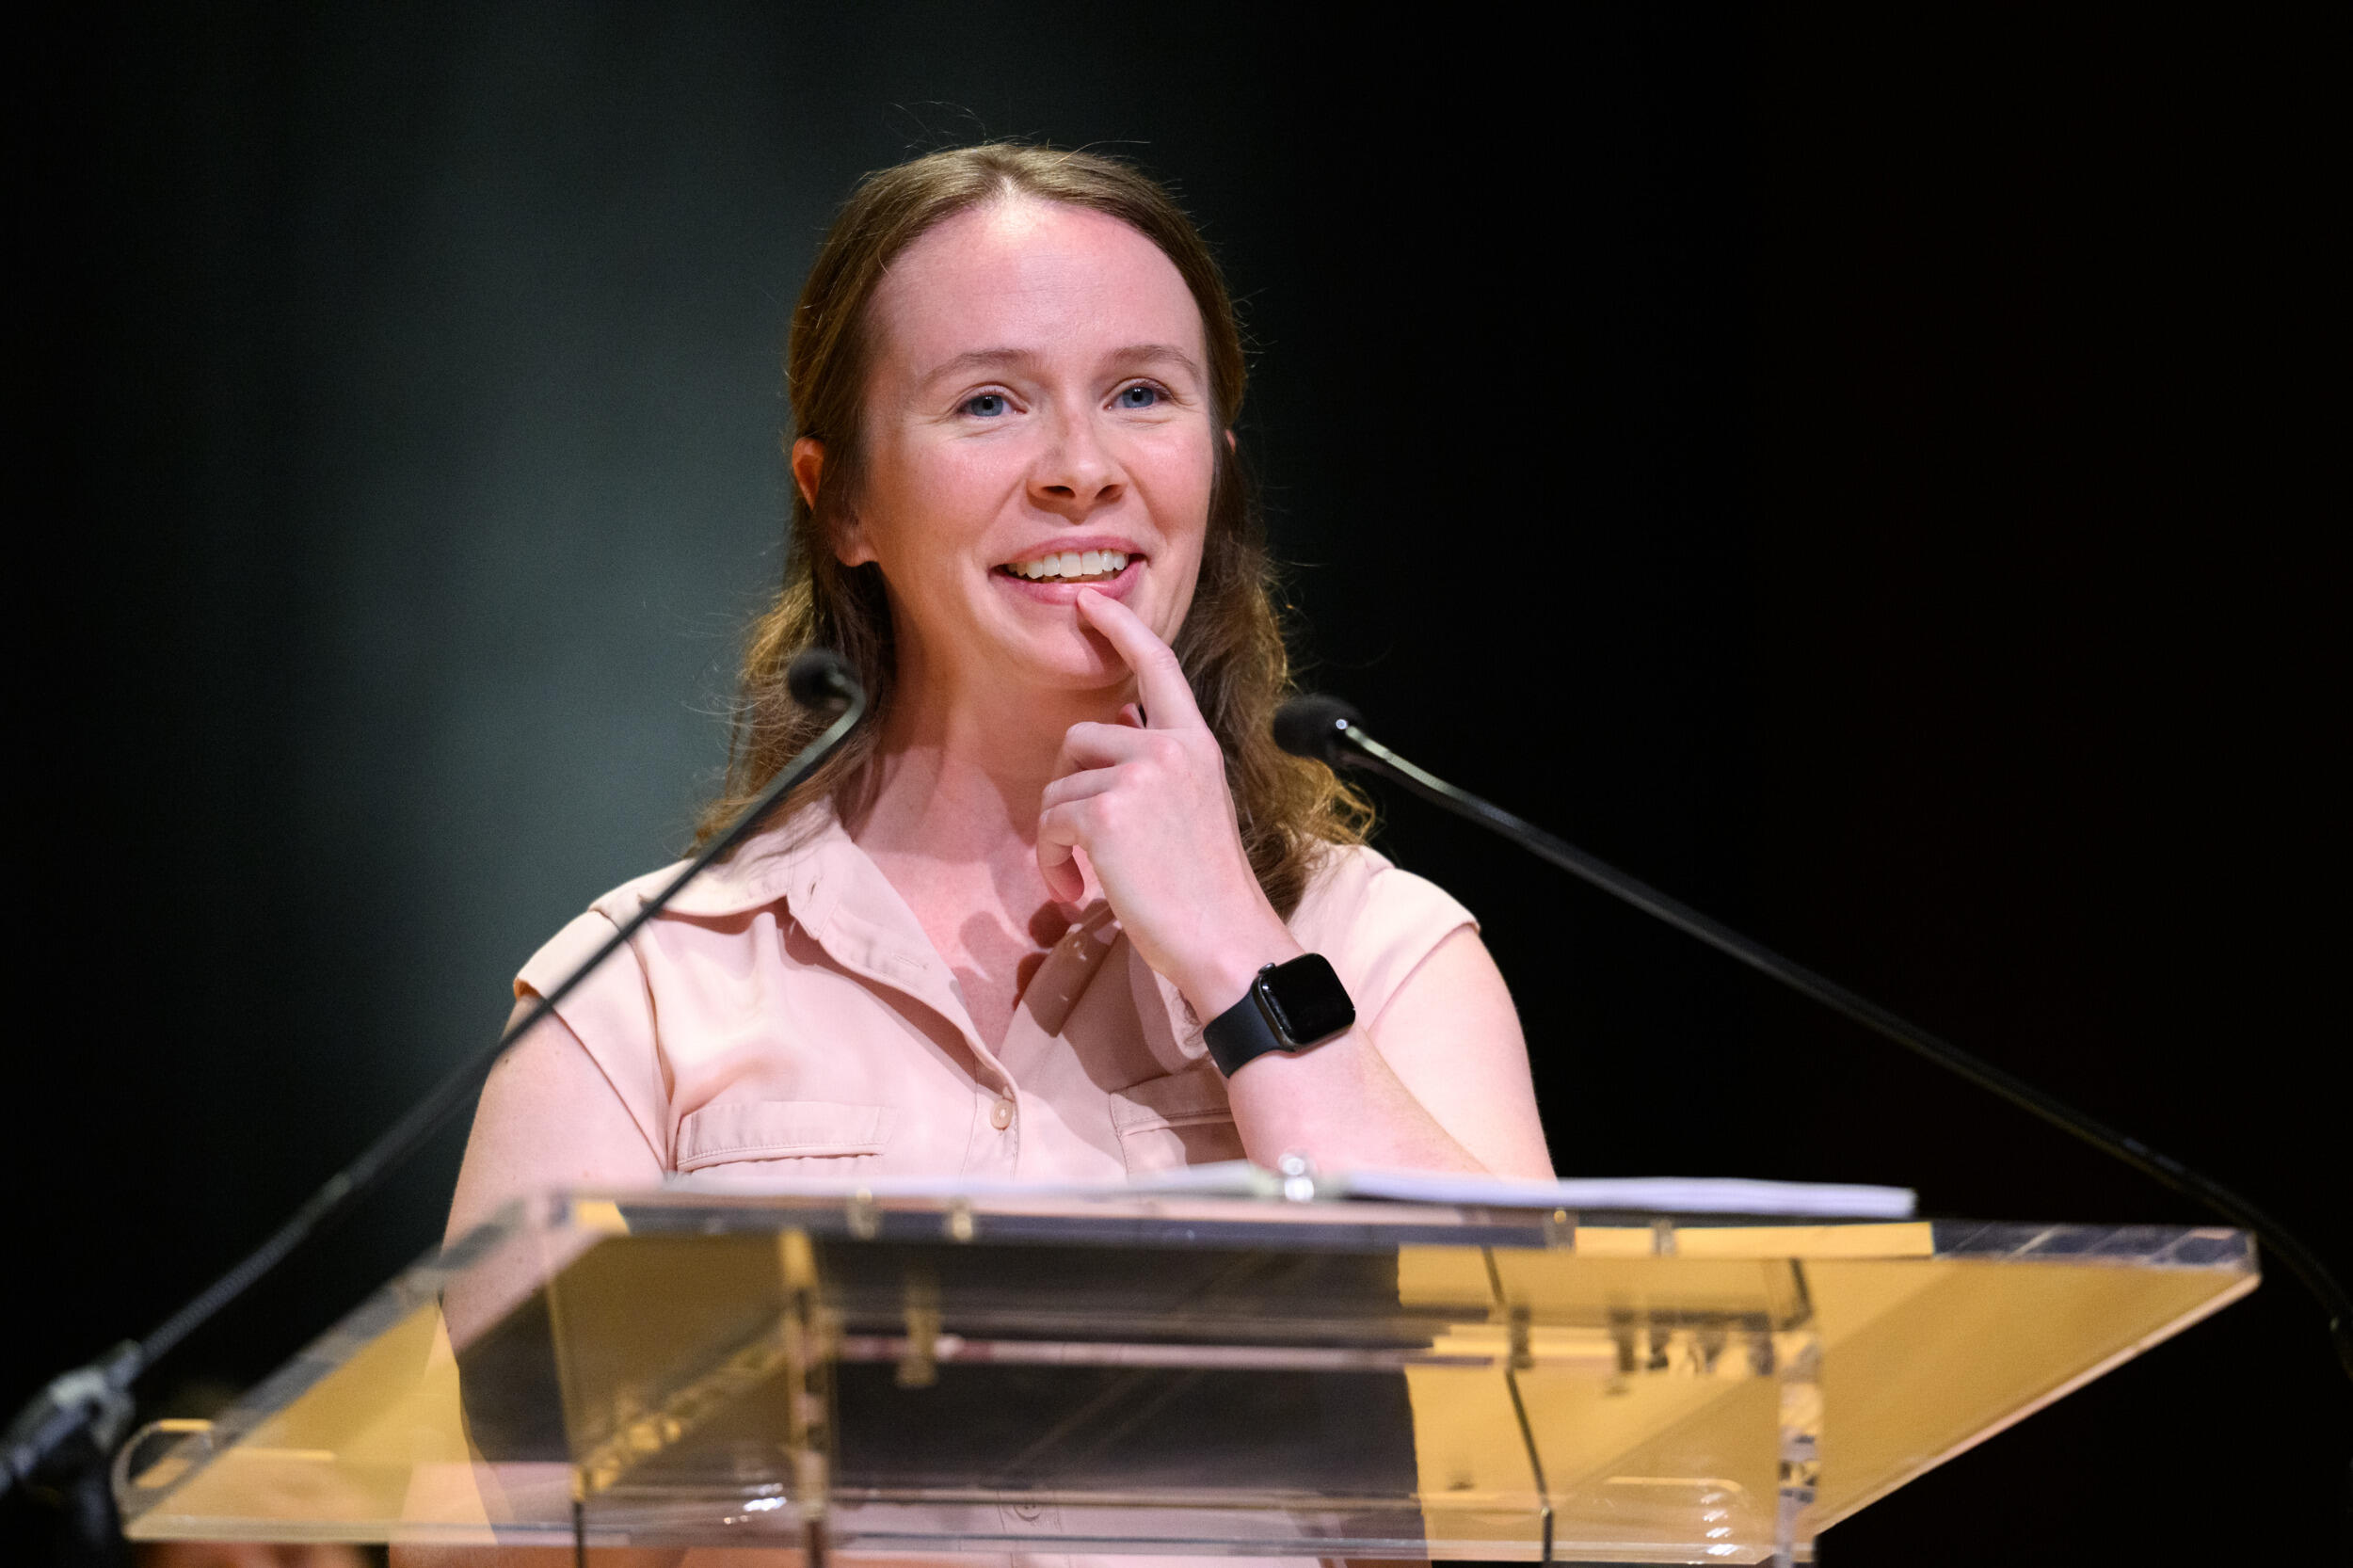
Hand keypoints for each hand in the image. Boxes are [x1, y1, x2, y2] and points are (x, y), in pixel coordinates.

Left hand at [1037, 590, 1301, 1015]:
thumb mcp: (1196, 809)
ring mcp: (1140, 776)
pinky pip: (1050, 822)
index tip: (1089, 603)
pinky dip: (1050, 861)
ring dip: (1057, 835)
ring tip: (1082, 877)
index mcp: (1197, 744)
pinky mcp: (1107, 812)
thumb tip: (1104, 760)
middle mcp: (1171, 747)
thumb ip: (1160, 772)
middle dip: (1068, 789)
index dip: (1121, 627)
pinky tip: (1074, 891)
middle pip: (1080, 738)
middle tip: (1080, 843)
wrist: (1225, 941)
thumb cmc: (1208, 893)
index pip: (1158, 666)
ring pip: (1060, 786)